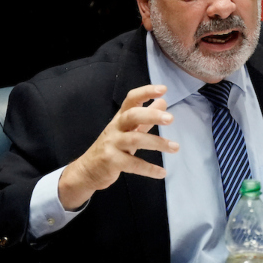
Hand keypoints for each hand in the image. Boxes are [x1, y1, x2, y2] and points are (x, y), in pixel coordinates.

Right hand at [58, 85, 178, 209]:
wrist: (87, 171)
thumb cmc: (112, 148)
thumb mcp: (128, 131)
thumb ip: (146, 118)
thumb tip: (163, 101)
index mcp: (120, 119)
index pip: (131, 100)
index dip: (146, 92)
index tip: (163, 89)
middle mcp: (115, 128)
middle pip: (132, 116)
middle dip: (152, 115)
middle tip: (171, 118)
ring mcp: (112, 144)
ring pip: (135, 139)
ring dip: (157, 143)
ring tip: (175, 147)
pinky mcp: (111, 161)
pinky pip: (133, 164)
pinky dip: (149, 169)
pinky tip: (162, 172)